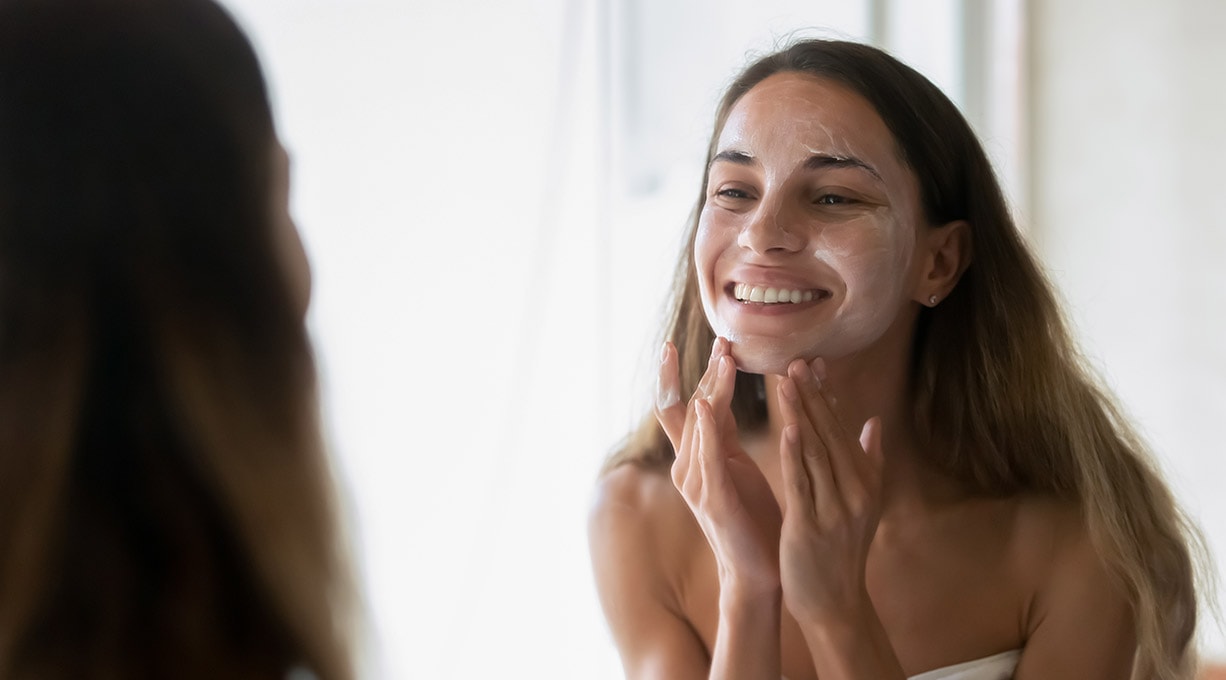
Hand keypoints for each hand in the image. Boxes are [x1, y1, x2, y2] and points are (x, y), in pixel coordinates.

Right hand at [656, 338, 781, 592]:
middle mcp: (688, 466)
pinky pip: (707, 457)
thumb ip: (724, 435)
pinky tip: (710, 405)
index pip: (689, 404)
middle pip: (688, 407)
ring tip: (725, 358)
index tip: (705, 340)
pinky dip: (707, 429)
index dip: (694, 372)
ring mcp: (696, 483)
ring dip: (712, 389)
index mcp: (698, 457)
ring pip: (699, 426)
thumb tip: (720, 396)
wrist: (757, 572)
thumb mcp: (738, 467)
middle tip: (721, 338)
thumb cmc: (752, 521)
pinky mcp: (713, 499)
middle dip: (701, 371)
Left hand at [776, 358, 883, 624]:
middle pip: (830, 434)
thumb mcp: (864, 503)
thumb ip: (870, 460)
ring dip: (802, 414)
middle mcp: (855, 490)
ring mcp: (835, 508)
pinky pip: (803, 485)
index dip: (826, 395)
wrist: (835, 603)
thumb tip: (874, 422)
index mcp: (865, 480)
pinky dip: (796, 456)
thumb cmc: (842, 550)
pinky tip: (787, 429)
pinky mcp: (811, 526)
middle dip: (812, 396)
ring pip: (816, 452)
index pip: (842, 428)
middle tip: (795, 360)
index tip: (813, 362)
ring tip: (787, 382)